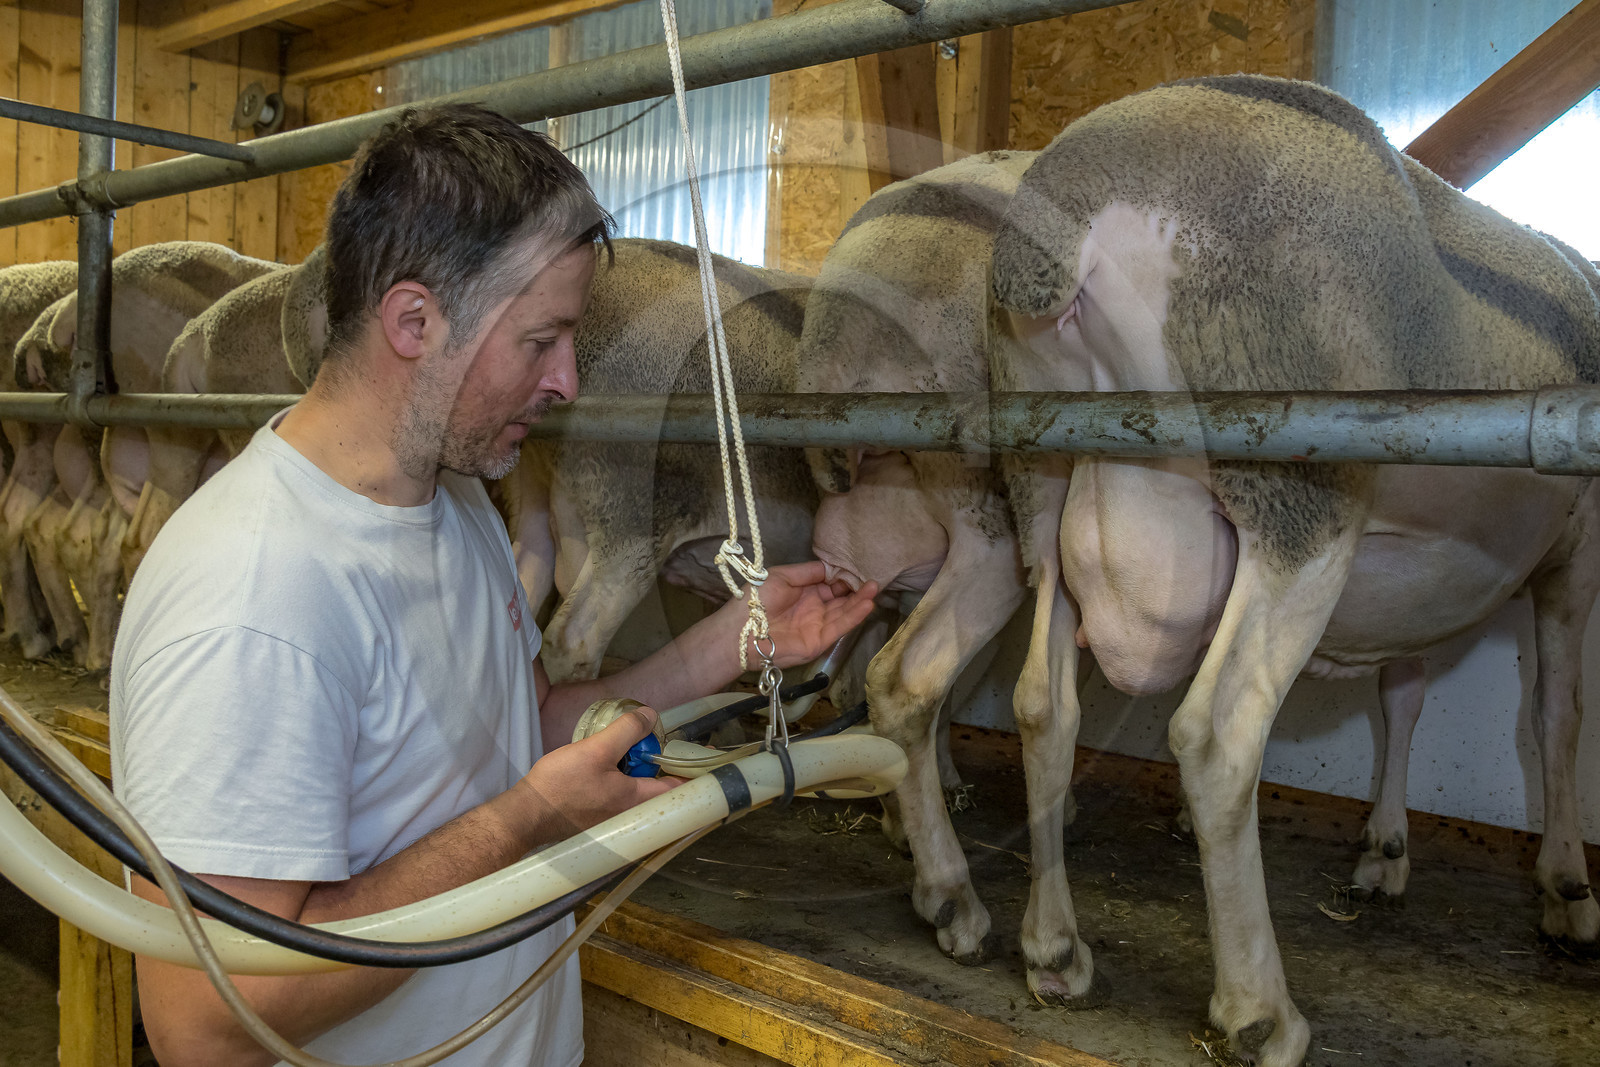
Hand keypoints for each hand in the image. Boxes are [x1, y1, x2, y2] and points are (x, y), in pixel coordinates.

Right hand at [504, 704, 679, 843]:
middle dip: (659, 759)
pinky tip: (606, 760)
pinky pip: (620, 792)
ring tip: (627, 743)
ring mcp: (614, 817)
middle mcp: (631, 813)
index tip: (708, 752)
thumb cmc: (560, 785)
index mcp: (637, 800)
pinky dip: (621, 774)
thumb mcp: (596, 749)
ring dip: (637, 766)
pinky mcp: (599, 816)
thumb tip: (651, 715)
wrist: (526, 815)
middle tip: (654, 737)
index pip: (679, 786)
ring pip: (638, 787)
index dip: (695, 768)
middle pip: (658, 784)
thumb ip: (626, 730)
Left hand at [742, 560, 879, 668]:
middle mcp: (814, 609)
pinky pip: (839, 627)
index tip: (858, 570)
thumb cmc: (757, 599)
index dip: (844, 578)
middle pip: (841, 599)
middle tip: (874, 581)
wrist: (741, 629)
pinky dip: (854, 616)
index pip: (830, 585)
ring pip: (844, 612)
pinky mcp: (819, 641)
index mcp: (804, 592)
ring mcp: (817, 626)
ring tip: (875, 588)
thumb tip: (831, 567)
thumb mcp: (783, 576)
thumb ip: (808, 572)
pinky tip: (866, 604)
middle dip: (857, 590)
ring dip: (860, 601)